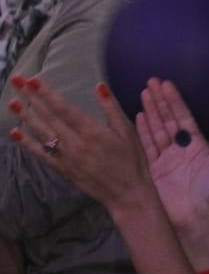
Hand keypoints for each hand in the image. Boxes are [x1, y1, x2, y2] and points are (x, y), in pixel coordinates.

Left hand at [8, 76, 155, 213]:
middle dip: (31, 98)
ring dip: (25, 116)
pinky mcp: (62, 169)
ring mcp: (66, 157)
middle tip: (16, 81)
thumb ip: (111, 108)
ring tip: (12, 102)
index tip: (33, 80)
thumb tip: (99, 86)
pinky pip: (41, 154)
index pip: (64, 108)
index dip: (47, 93)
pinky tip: (15, 132)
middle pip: (49, 117)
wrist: (127, 193)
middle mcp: (75, 143)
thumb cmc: (132, 160)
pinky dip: (27, 143)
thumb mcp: (127, 131)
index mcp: (93, 132)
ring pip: (41, 133)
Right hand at [136, 78, 208, 233]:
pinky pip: (146, 146)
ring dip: (150, 111)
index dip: (175, 101)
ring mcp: (165, 157)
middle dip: (160, 101)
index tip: (167, 84)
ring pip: (156, 129)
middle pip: (167, 119)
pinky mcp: (153, 168)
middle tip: (151, 81)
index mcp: (196, 144)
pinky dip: (142, 131)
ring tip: (143, 93)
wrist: (193, 216)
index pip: (183, 117)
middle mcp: (179, 148)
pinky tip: (137, 116)